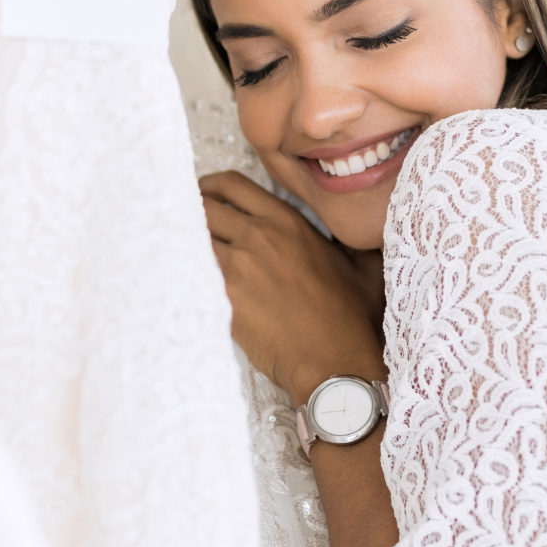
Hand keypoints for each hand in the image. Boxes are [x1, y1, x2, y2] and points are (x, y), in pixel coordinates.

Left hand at [199, 171, 384, 403]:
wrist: (335, 361)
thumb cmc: (351, 319)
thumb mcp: (362, 266)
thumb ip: (350, 241)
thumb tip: (355, 234)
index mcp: (287, 222)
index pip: (232, 184)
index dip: (210, 185)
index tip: (203, 194)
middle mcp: (257, 236)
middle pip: (203, 206)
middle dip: (190, 212)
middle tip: (186, 223)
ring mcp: (236, 267)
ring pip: (190, 239)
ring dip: (185, 243)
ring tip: (184, 254)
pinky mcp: (222, 298)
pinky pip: (190, 273)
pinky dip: (184, 272)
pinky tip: (185, 282)